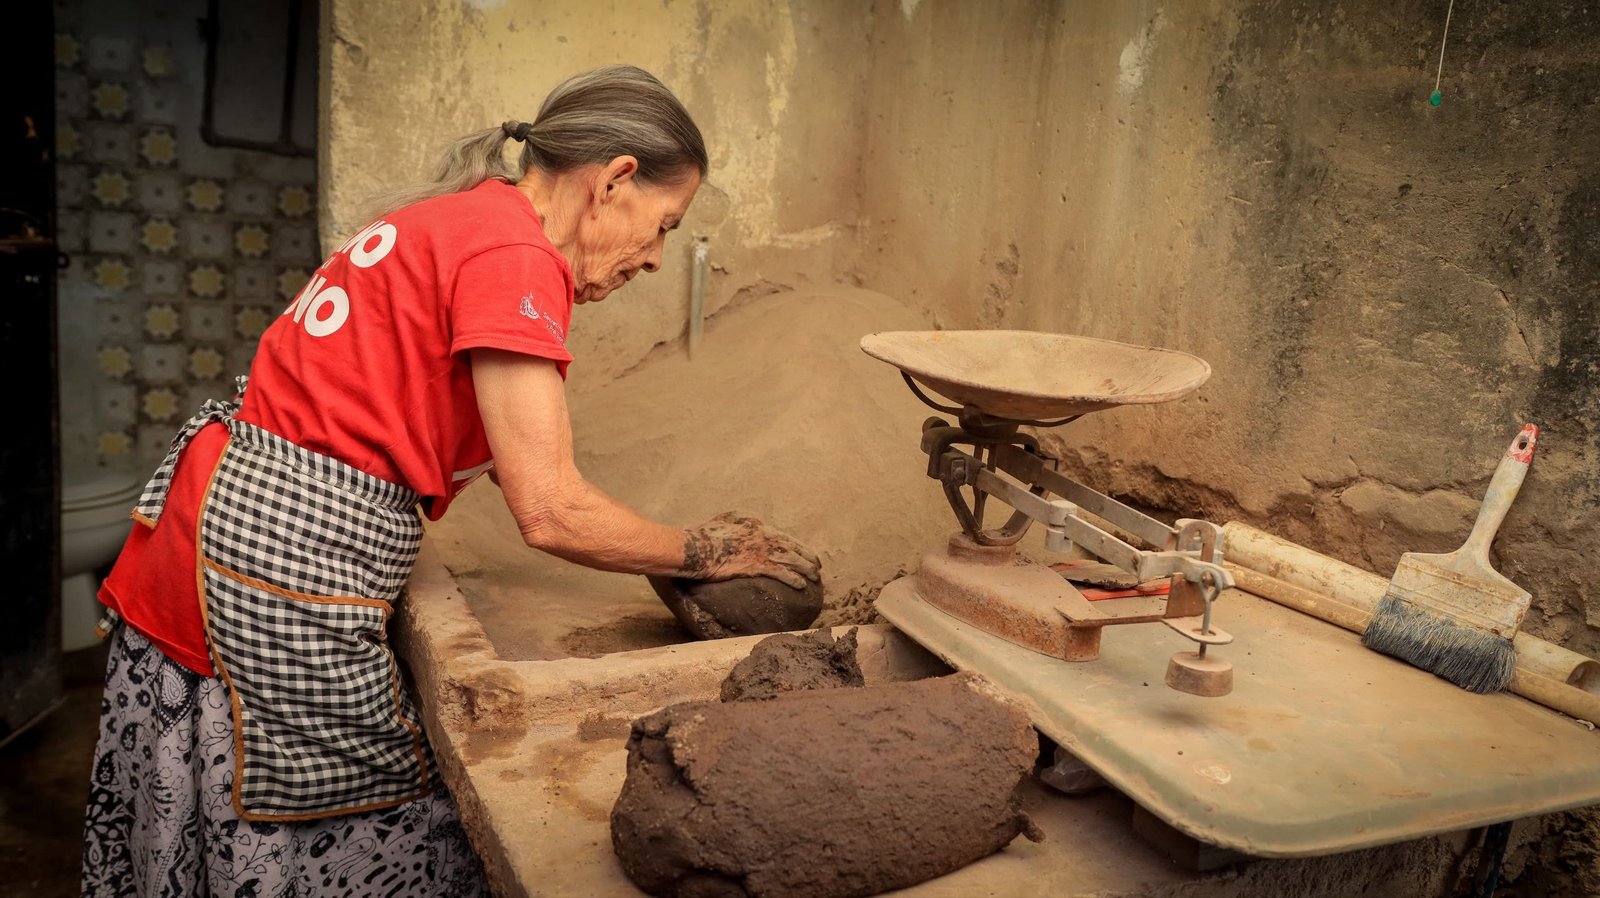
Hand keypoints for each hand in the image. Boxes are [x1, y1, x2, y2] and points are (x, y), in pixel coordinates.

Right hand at [678, 512, 820, 589]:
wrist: (694, 547)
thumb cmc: (701, 535)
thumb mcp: (720, 521)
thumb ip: (732, 520)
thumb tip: (738, 519)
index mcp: (754, 525)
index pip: (781, 535)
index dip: (794, 543)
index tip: (801, 549)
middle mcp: (762, 535)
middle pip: (791, 545)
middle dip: (806, 555)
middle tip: (816, 564)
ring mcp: (760, 550)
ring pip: (790, 558)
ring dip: (805, 567)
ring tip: (815, 576)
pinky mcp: (756, 565)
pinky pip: (781, 572)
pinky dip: (793, 578)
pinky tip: (801, 585)